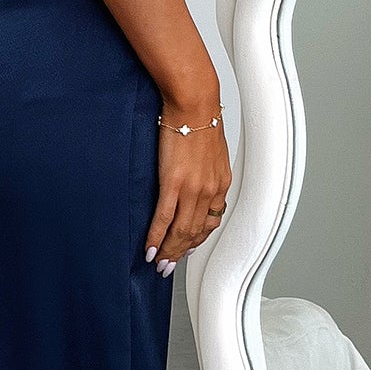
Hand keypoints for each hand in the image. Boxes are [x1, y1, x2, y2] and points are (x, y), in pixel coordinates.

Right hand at [145, 99, 230, 278]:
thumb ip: (206, 170)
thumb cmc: (199, 119)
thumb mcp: (211, 151)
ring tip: (158, 263)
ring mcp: (192, 190)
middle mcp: (209, 191)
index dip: (197, 240)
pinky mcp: (173, 184)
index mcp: (220, 183)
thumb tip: (195, 179)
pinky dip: (156, 237)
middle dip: (181, 253)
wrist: (193, 104)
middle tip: (168, 266)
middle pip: (195, 232)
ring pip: (180, 231)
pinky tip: (150, 248)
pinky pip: (164, 219)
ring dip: (168, 252)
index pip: (210, 221)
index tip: (186, 248)